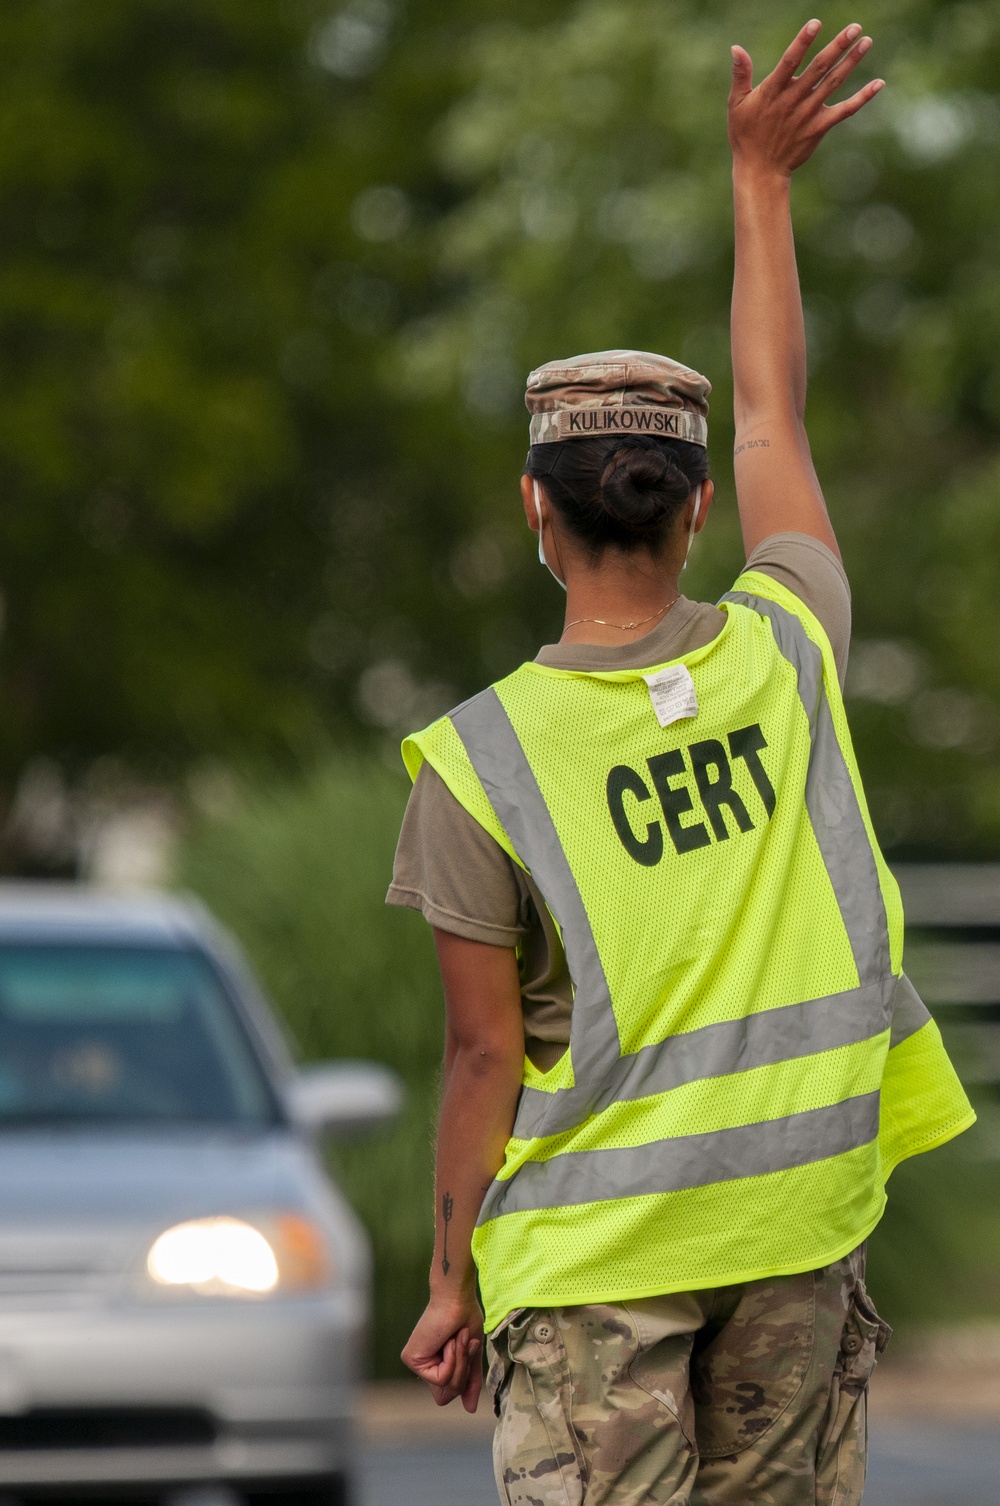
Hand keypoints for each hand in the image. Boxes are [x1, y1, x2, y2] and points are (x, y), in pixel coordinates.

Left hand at [401, 1295, 484, 1412]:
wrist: (457, 1299)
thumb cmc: (465, 1319)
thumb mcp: (471, 1355)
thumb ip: (470, 1381)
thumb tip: (470, 1410)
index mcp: (436, 1366)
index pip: (450, 1393)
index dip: (464, 1377)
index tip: (469, 1347)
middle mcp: (423, 1367)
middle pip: (447, 1396)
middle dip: (463, 1372)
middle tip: (465, 1343)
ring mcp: (416, 1364)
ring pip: (447, 1388)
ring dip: (460, 1362)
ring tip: (457, 1338)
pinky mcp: (411, 1360)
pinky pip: (440, 1378)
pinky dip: (451, 1360)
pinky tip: (447, 1341)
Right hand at [728, 19, 883, 177]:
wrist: (760, 170)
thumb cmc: (746, 135)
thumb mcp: (736, 104)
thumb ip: (741, 75)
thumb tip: (735, 48)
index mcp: (773, 91)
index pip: (789, 62)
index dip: (802, 42)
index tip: (815, 23)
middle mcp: (793, 100)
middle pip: (818, 68)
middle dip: (837, 46)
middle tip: (855, 27)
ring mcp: (808, 114)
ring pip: (833, 83)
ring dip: (851, 62)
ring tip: (866, 41)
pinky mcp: (819, 127)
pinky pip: (845, 111)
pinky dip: (862, 98)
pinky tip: (878, 83)